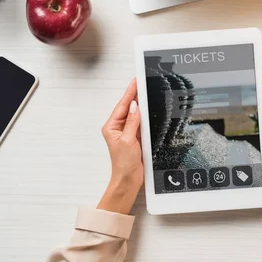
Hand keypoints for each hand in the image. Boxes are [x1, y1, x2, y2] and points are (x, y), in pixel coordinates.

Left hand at [97, 79, 143, 213]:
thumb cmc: (123, 164)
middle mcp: (118, 128)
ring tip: (146, 91)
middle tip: (142, 82)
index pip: (122, 105)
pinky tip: (150, 109)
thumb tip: (135, 106)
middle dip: (135, 94)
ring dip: (141, 104)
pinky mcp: (135, 137)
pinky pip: (141, 122)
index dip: (130, 93)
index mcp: (111, 127)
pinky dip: (145, 115)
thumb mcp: (128, 140)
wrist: (128, 180)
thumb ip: (132, 122)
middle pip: (128, 107)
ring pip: (136, 114)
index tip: (135, 82)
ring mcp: (127, 132)